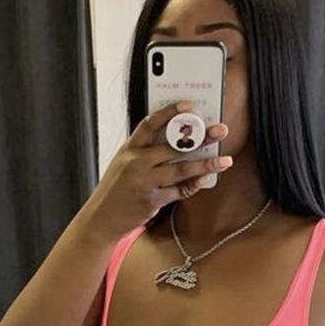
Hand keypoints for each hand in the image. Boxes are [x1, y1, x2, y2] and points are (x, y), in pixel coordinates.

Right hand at [86, 100, 232, 237]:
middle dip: (201, 137)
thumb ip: (144, 153)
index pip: (150, 124)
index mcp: (129, 149)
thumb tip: (177, 144)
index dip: (170, 112)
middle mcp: (136, 163)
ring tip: (224, 160)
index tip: (189, 105)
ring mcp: (144, 181)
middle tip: (221, 131)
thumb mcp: (123, 165)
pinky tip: (206, 179)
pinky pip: (178, 191)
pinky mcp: (151, 200)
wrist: (101, 220)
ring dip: (205, 164)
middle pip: (173, 145)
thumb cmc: (115, 191)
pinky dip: (193, 185)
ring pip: (181, 169)